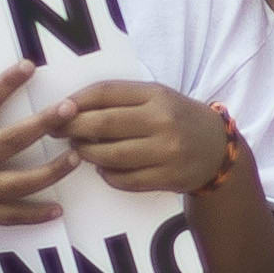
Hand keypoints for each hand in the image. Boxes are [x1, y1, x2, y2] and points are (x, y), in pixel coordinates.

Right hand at [0, 58, 70, 237]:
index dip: (7, 84)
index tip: (29, 67)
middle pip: (13, 141)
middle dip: (44, 125)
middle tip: (70, 110)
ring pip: (22, 183)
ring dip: (53, 171)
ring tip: (78, 157)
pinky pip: (11, 216)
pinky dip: (35, 214)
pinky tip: (57, 210)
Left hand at [52, 76, 227, 195]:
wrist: (217, 149)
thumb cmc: (177, 118)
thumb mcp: (156, 98)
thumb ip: (121, 100)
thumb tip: (71, 108)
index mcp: (156, 95)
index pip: (107, 92)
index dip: (77, 100)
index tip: (58, 108)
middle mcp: (162, 121)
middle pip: (104, 124)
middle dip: (72, 128)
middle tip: (56, 131)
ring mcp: (166, 151)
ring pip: (111, 155)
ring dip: (86, 154)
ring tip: (78, 149)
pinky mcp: (168, 178)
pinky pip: (125, 180)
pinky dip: (107, 175)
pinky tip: (102, 168)